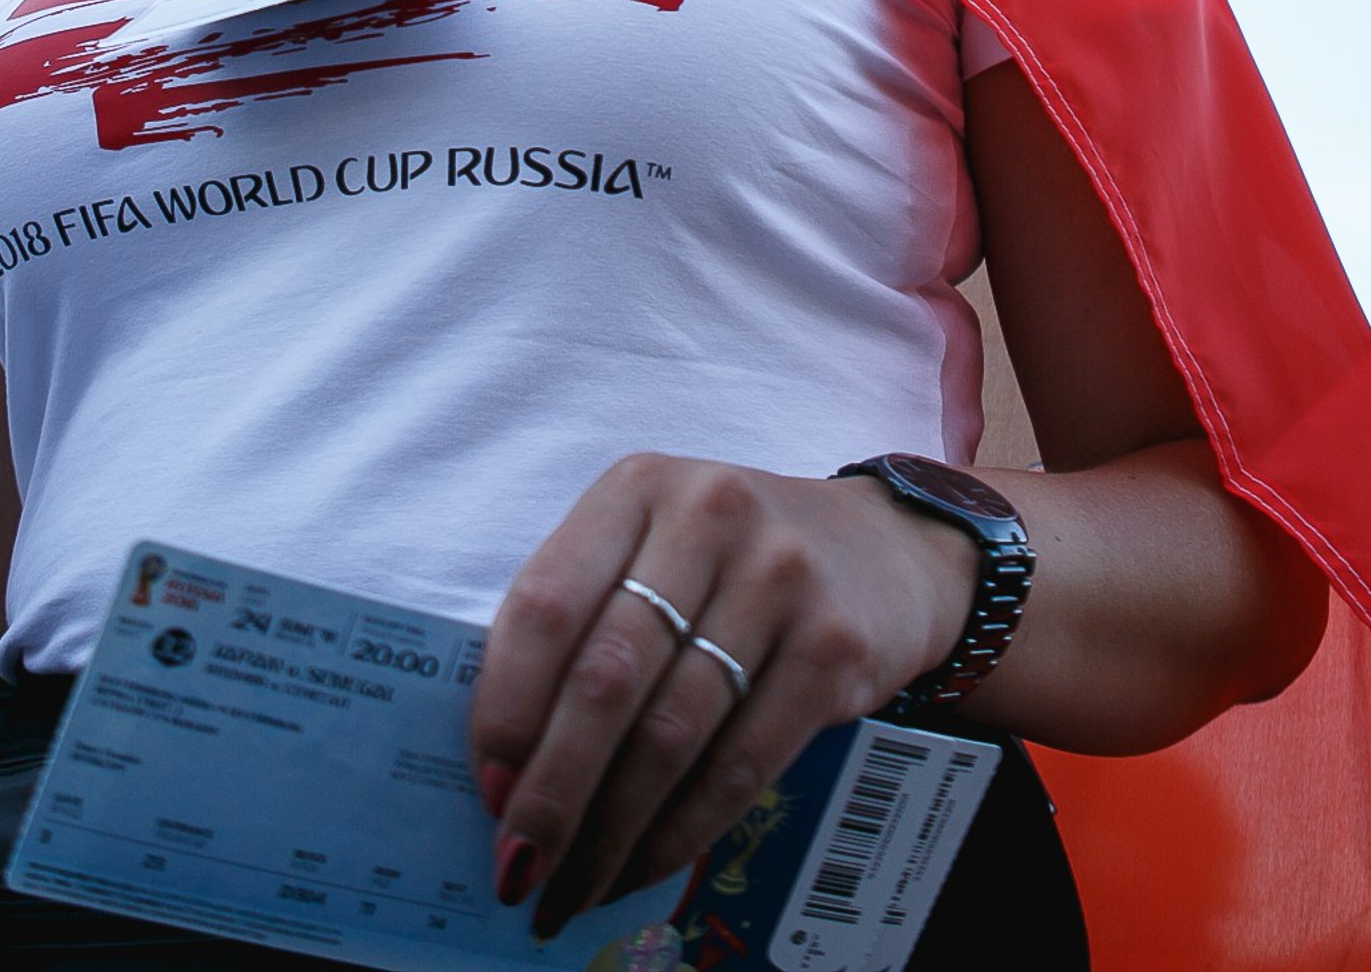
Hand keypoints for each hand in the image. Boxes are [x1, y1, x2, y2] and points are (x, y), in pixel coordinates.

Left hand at [467, 453, 977, 935]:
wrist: (884, 549)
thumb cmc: (732, 559)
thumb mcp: (652, 543)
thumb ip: (584, 617)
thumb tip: (507, 763)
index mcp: (637, 487)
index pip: (547, 601)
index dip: (507, 704)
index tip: (486, 785)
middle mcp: (708, 518)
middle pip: (607, 677)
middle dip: (553, 788)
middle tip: (519, 863)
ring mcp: (779, 579)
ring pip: (672, 731)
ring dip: (613, 827)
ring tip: (575, 883)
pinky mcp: (832, 648)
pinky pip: (742, 762)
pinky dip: (684, 828)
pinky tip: (648, 863)